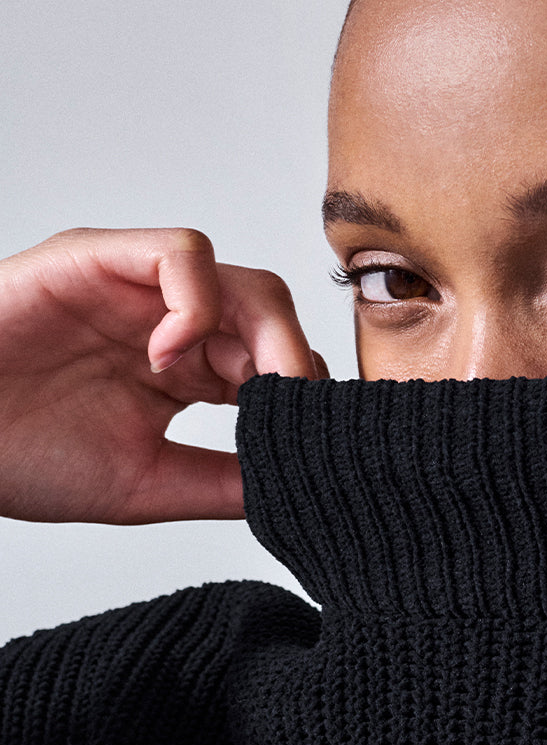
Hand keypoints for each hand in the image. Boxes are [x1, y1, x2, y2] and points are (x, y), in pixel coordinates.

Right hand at [0, 227, 319, 522]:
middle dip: (298, 365)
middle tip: (304, 413)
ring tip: (256, 388)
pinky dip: (198, 302)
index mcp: (189, 372)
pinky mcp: (98, 260)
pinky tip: (175, 359)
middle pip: (270, 319)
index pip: (275, 366)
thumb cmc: (21, 458)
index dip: (304, 397)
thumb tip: (299, 491)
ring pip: (239, 281)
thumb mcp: (145, 484)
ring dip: (266, 332)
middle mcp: (172, 323)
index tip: (320, 439)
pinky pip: (180, 252)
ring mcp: (138, 290)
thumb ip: (221, 483)